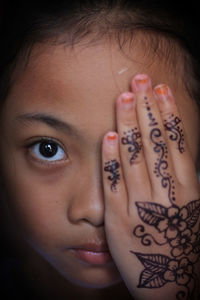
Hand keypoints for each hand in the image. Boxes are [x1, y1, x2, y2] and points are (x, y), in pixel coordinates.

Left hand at [102, 74, 199, 298]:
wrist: (173, 283)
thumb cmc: (183, 242)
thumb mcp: (191, 208)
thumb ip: (182, 179)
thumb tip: (174, 147)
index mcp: (186, 189)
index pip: (175, 142)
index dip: (168, 114)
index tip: (161, 90)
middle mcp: (164, 193)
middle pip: (154, 142)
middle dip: (146, 108)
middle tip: (139, 79)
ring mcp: (140, 204)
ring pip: (135, 156)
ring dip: (129, 123)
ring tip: (124, 96)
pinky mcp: (119, 217)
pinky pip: (115, 183)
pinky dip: (112, 158)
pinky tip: (109, 135)